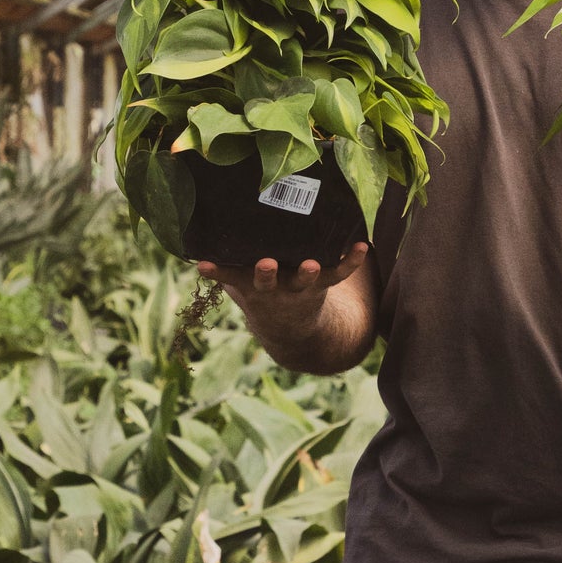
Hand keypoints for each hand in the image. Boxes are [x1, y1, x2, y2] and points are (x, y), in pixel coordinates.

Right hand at [197, 241, 370, 337]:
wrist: (289, 329)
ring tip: (312, 263)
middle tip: (265, 264)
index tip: (205, 266)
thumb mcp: (239, 284)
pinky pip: (339, 274)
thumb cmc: (260, 293)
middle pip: (268, 282)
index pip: (231, 278)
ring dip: (308, 272)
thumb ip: (224, 265)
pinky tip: (363, 245)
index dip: (218, 272)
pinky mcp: (322, 285)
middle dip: (266, 274)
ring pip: (304, 281)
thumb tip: (198, 233)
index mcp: (251, 286)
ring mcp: (299, 288)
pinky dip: (351, 262)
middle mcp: (274, 288)